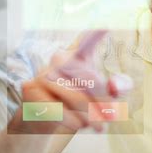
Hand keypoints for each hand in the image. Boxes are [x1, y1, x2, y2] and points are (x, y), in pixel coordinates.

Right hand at [8, 30, 132, 134]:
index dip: (96, 36)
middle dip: (103, 101)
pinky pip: (57, 108)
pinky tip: (78, 126)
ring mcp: (43, 73)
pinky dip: (72, 121)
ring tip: (99, 125)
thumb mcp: (106, 96)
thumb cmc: (79, 104)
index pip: (87, 42)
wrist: (42, 120)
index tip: (107, 26)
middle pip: (89, 78)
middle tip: (112, 116)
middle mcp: (59, 59)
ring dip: (90, 115)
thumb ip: (121, 87)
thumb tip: (114, 87)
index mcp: (79, 55)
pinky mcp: (30, 91)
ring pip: (74, 96)